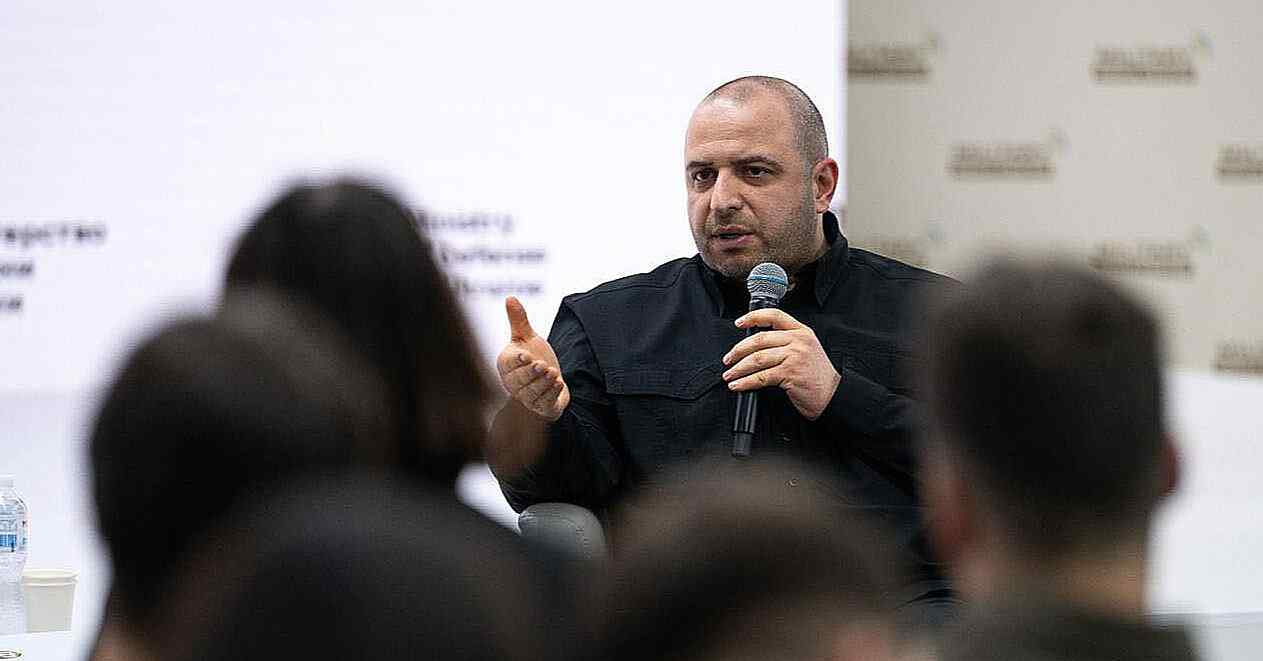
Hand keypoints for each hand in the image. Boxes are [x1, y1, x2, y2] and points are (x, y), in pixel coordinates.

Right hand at [496, 297, 569, 421]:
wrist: (547, 384)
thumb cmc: (532, 359)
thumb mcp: (527, 338)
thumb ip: (519, 320)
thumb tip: (510, 297)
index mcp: (507, 365)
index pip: (508, 363)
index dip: (517, 360)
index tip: (524, 355)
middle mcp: (513, 383)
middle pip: (520, 380)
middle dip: (532, 373)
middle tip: (542, 365)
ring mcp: (526, 398)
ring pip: (533, 392)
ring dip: (543, 383)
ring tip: (553, 374)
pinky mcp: (541, 408)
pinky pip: (544, 403)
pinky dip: (551, 394)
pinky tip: (559, 384)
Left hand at [721, 308, 840, 420]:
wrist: (832, 396)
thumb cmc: (817, 376)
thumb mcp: (806, 350)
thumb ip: (786, 343)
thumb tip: (754, 346)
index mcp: (801, 331)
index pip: (774, 315)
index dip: (753, 317)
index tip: (739, 323)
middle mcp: (798, 341)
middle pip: (760, 339)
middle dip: (738, 350)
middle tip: (728, 360)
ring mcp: (795, 356)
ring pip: (757, 358)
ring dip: (739, 368)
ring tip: (730, 375)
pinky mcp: (790, 373)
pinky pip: (761, 376)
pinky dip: (746, 382)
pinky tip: (738, 385)